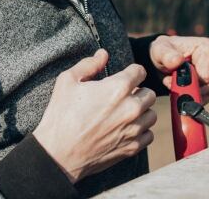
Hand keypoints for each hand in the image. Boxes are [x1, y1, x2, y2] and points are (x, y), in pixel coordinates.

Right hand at [33, 49, 156, 183]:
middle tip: (122, 97)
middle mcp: (131, 107)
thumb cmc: (61, 116)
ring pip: (151, 114)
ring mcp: (133, 129)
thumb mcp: (68, 81)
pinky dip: (141, 131)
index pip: (140, 71)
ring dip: (141, 112)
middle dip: (138, 92)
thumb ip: (89, 64)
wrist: (57, 154)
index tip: (124, 78)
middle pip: (149, 93)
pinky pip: (149, 135)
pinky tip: (125, 129)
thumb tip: (103, 54)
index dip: (131, 72)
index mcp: (118, 88)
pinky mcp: (132, 147)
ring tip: (125, 113)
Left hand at [149, 35, 208, 102]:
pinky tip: (181, 88)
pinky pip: (207, 97)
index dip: (191, 81)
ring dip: (190, 93)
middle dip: (190, 89)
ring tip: (175, 84)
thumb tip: (178, 61)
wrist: (164, 59)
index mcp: (208, 47)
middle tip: (173, 84)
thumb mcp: (160, 50)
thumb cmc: (164, 51)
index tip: (176, 78)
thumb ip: (166, 56)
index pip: (206, 75)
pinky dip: (192, 96)